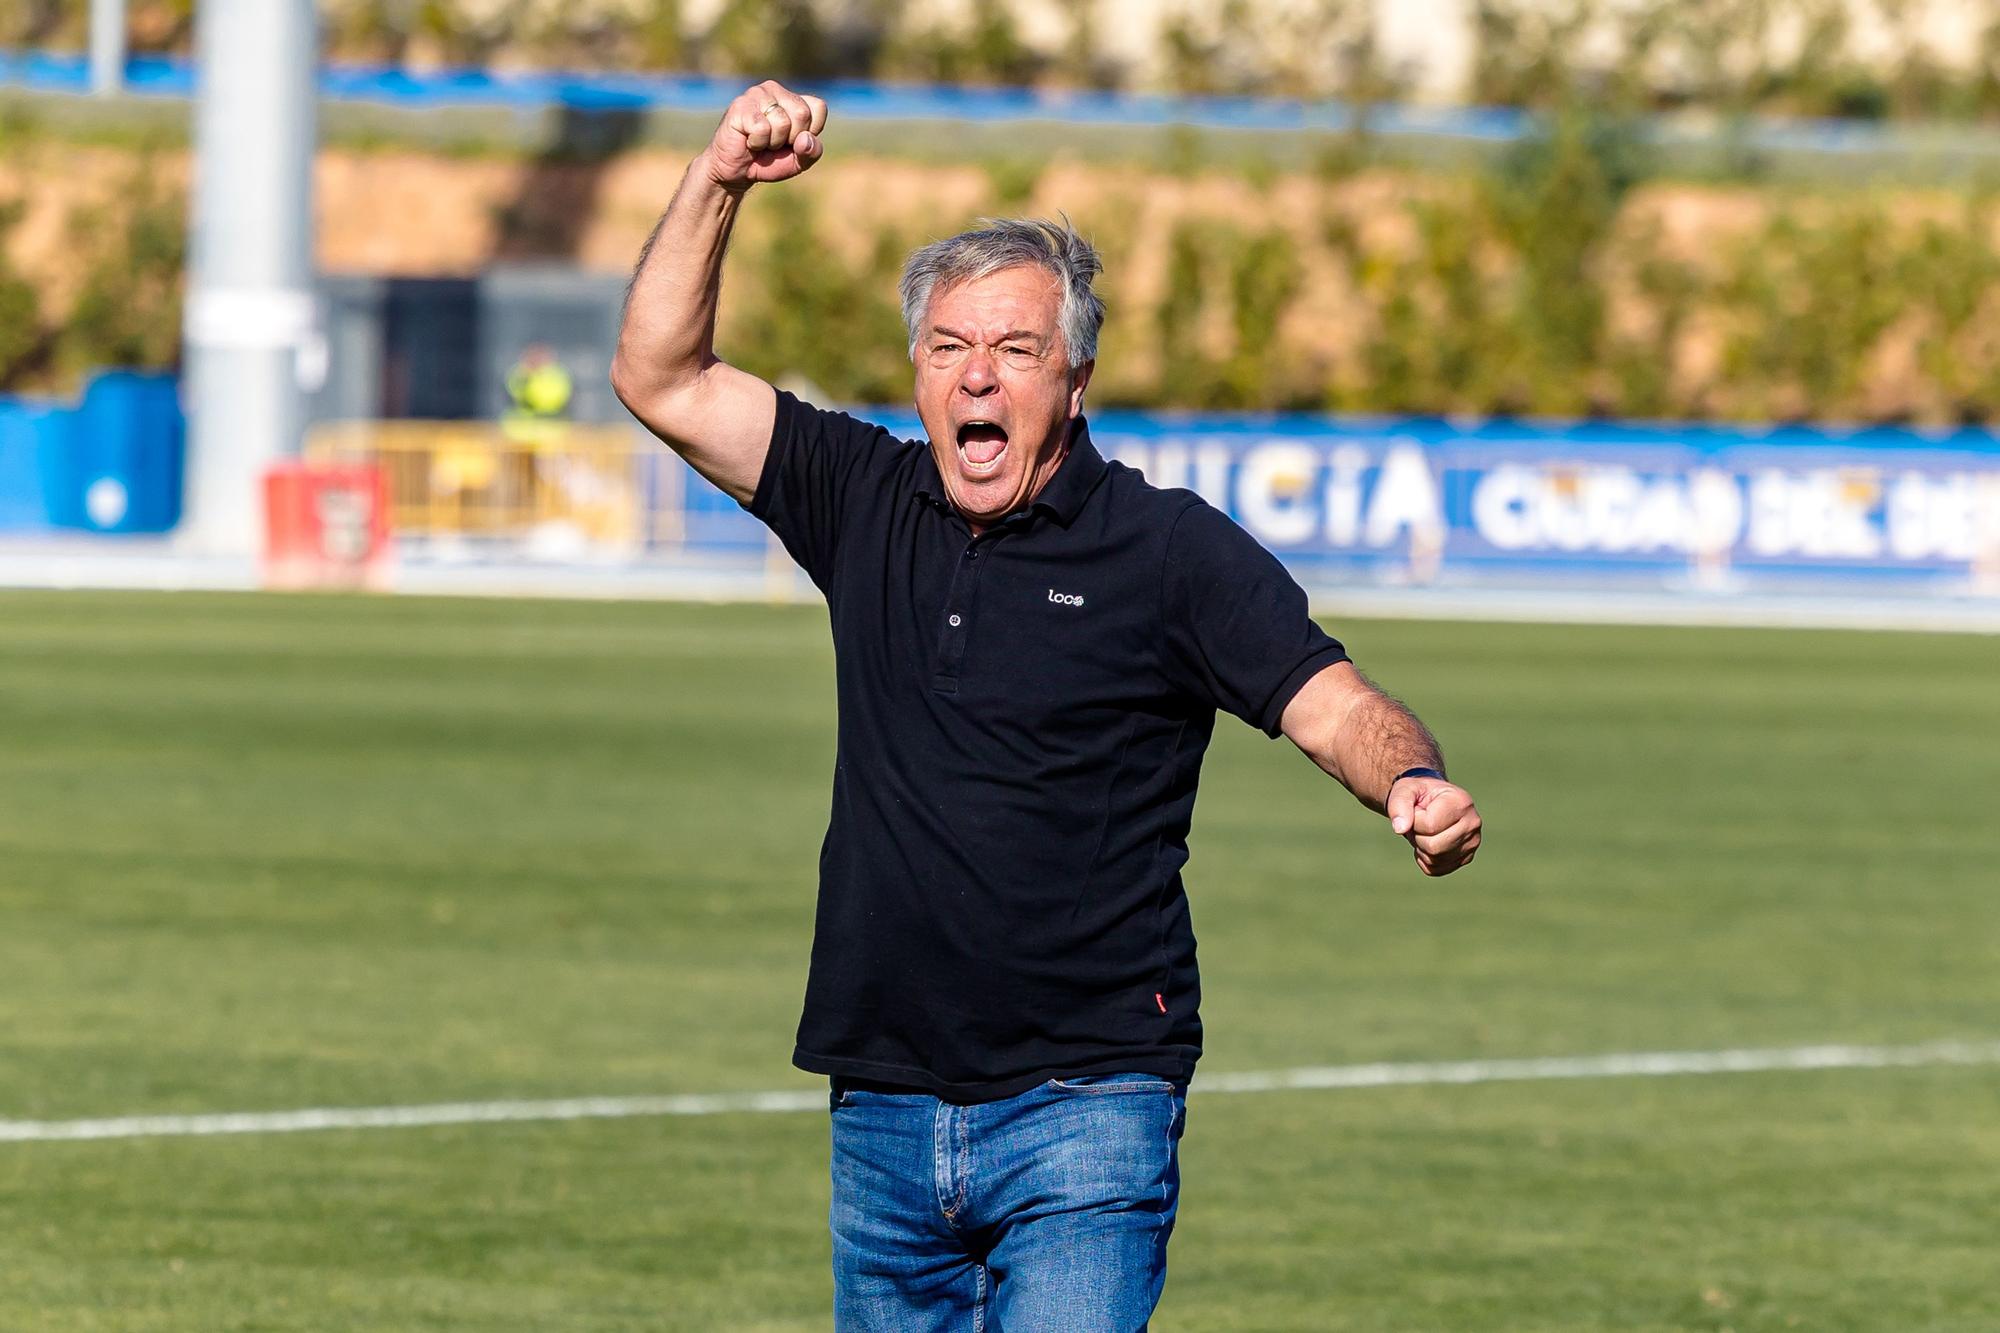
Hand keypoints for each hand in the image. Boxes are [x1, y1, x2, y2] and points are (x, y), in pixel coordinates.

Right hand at [703, 80, 827, 191]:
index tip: (793, 141)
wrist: (736, 171)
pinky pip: (762, 128)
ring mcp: (756, 94)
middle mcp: (775, 89)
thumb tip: (805, 139)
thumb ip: (812, 152)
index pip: (818, 107)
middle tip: (774, 143)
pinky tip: (748, 140)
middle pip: (802, 114)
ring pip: (782, 122)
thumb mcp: (799, 161)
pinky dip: (757, 143)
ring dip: (772, 142)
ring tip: (760, 141)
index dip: (810, 132)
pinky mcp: (740, 105)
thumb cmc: (768, 161)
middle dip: (791, 138)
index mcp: (792, 97)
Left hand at [1386, 777, 1481, 876]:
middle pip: (1434, 847)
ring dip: (1420, 847)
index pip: (1430, 825)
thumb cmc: (1418, 794)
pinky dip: (1425, 859)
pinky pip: (1436, 870)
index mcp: (1461, 802)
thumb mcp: (1405, 790)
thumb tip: (1400, 829)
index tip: (1418, 810)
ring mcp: (1472, 843)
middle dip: (1417, 836)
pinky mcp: (1466, 858)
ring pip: (1434, 860)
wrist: (1430, 801)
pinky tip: (1428, 841)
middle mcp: (1472, 823)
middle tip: (1419, 823)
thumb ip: (1399, 804)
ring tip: (1424, 831)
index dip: (1414, 821)